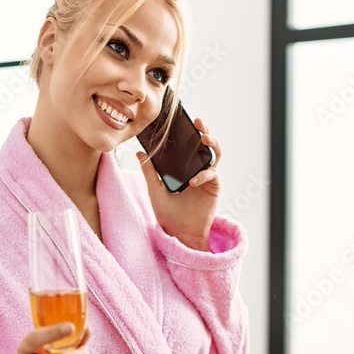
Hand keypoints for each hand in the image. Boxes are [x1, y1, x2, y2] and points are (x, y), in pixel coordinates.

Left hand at [136, 117, 221, 250]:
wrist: (179, 233)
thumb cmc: (168, 213)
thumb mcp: (154, 190)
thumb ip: (149, 172)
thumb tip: (139, 153)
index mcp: (184, 167)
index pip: (188, 145)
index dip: (189, 132)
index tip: (184, 121)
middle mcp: (197, 168)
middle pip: (205, 145)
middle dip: (205, 131)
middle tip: (199, 123)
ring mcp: (206, 176)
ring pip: (215, 154)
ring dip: (212, 144)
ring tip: (205, 138)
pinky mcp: (213, 187)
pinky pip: (212, 174)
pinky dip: (204, 174)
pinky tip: (193, 180)